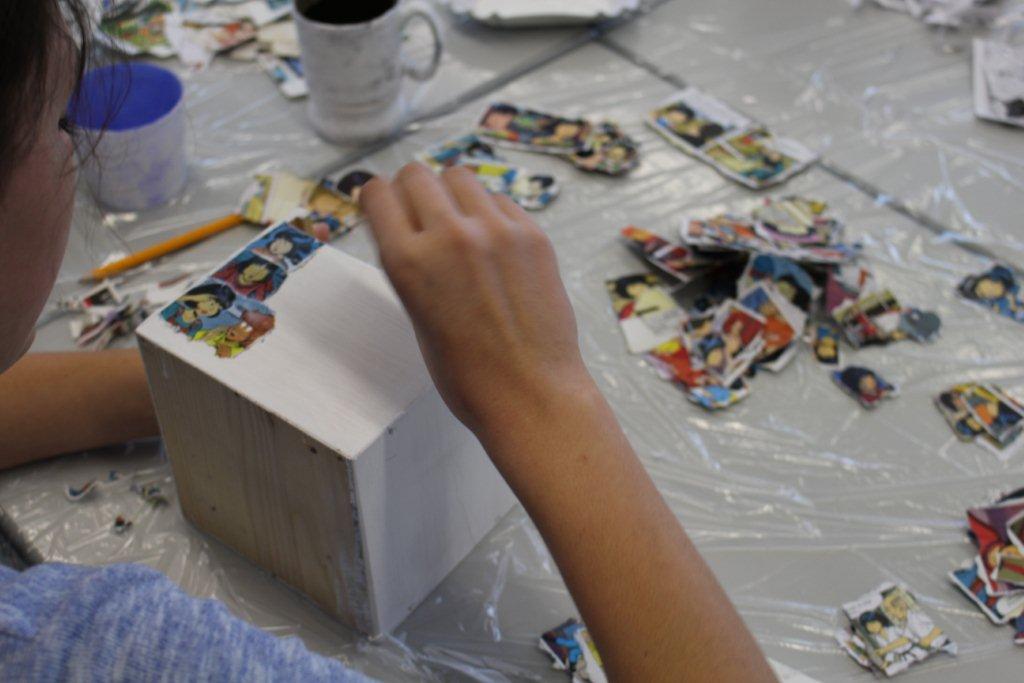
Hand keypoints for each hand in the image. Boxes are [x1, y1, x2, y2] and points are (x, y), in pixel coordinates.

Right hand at [360, 163, 592, 435]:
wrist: (531, 393)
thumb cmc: (469, 374)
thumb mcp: (417, 317)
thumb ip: (411, 267)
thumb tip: (411, 232)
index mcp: (408, 263)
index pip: (378, 193)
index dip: (378, 198)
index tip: (384, 205)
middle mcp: (449, 236)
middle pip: (417, 174)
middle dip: (413, 191)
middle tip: (422, 214)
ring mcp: (496, 231)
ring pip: (460, 176)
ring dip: (452, 194)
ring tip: (460, 225)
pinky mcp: (532, 235)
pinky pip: (500, 200)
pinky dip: (491, 213)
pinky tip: (494, 244)